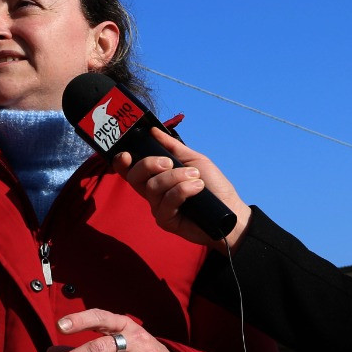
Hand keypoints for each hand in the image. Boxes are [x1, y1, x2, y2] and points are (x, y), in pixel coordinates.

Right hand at [112, 126, 250, 248]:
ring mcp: (159, 207)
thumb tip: (153, 131)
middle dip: (149, 164)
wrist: (229, 210)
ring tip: (196, 178)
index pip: (131, 170)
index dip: (122, 162)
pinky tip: (197, 188)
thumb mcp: (194, 160)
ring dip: (176, 177)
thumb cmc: (213, 186)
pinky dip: (183, 190)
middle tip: (169, 162)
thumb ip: (173, 147)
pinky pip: (167, 201)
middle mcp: (154, 192)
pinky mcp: (166, 220)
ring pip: (153, 187)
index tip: (126, 154)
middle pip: (134, 177)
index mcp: (157, 177)